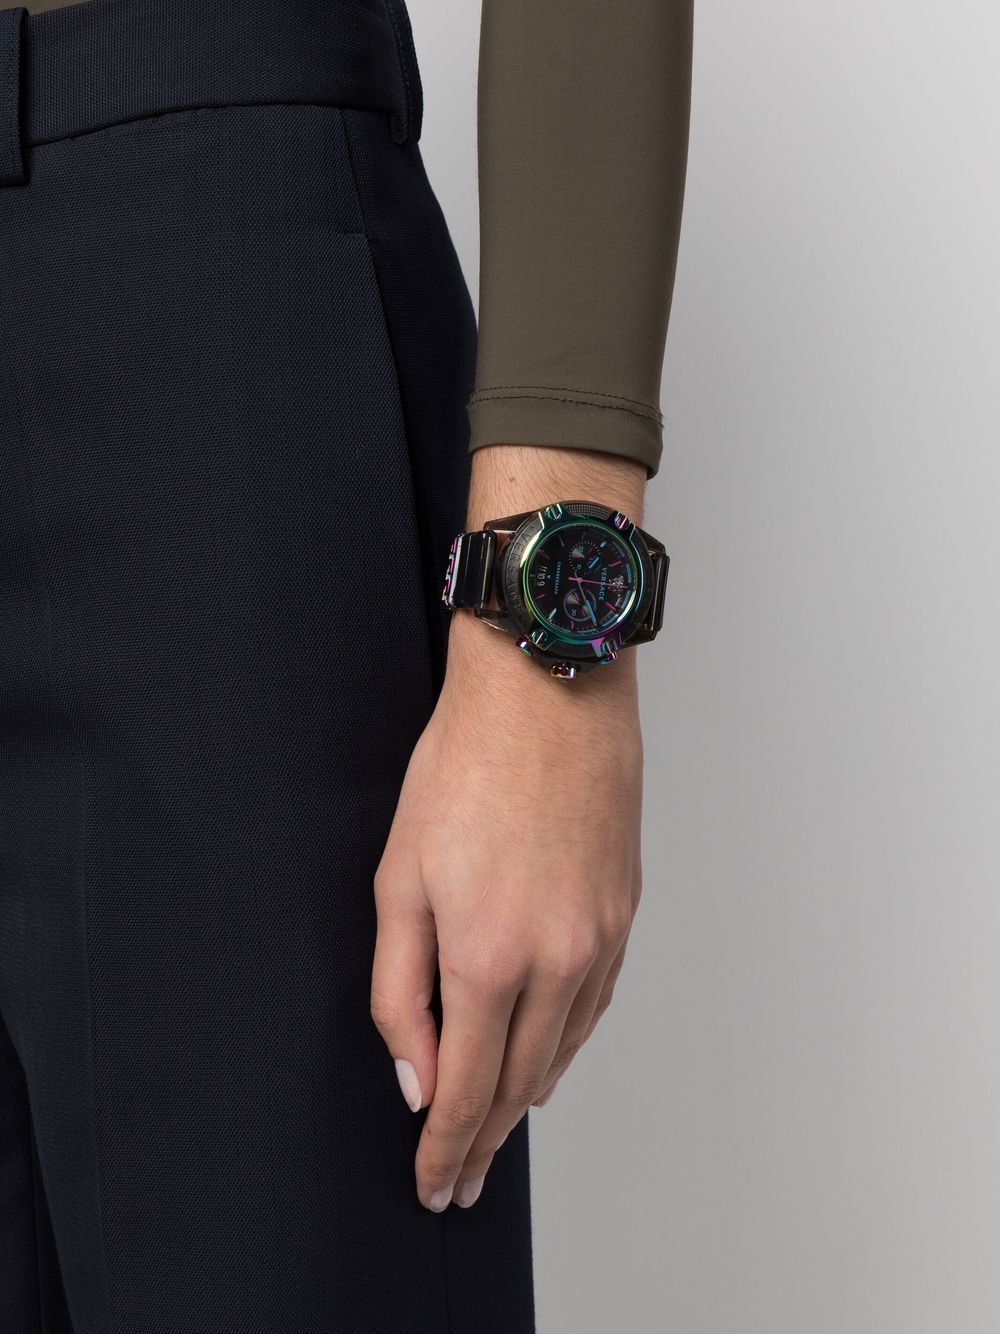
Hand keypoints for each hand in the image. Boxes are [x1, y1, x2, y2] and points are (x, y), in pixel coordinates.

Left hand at [371, 446, 645, 1205]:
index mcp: (489, 958)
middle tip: (460, 1179)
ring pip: (563, 1050)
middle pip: (519, 1084)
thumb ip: (401, 989)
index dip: (445, 1149)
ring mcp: (601, 940)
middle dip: (482, 1138)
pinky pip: (596, 1005)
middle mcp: (557, 963)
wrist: (548, 693)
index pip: (467, 1091)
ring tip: (496, 1127)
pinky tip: (548, 1053)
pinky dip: (566, 1042)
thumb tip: (416, 1074)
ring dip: (525, 1094)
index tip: (434, 1185)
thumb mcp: (399, 877)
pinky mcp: (625, 914)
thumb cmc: (464, 769)